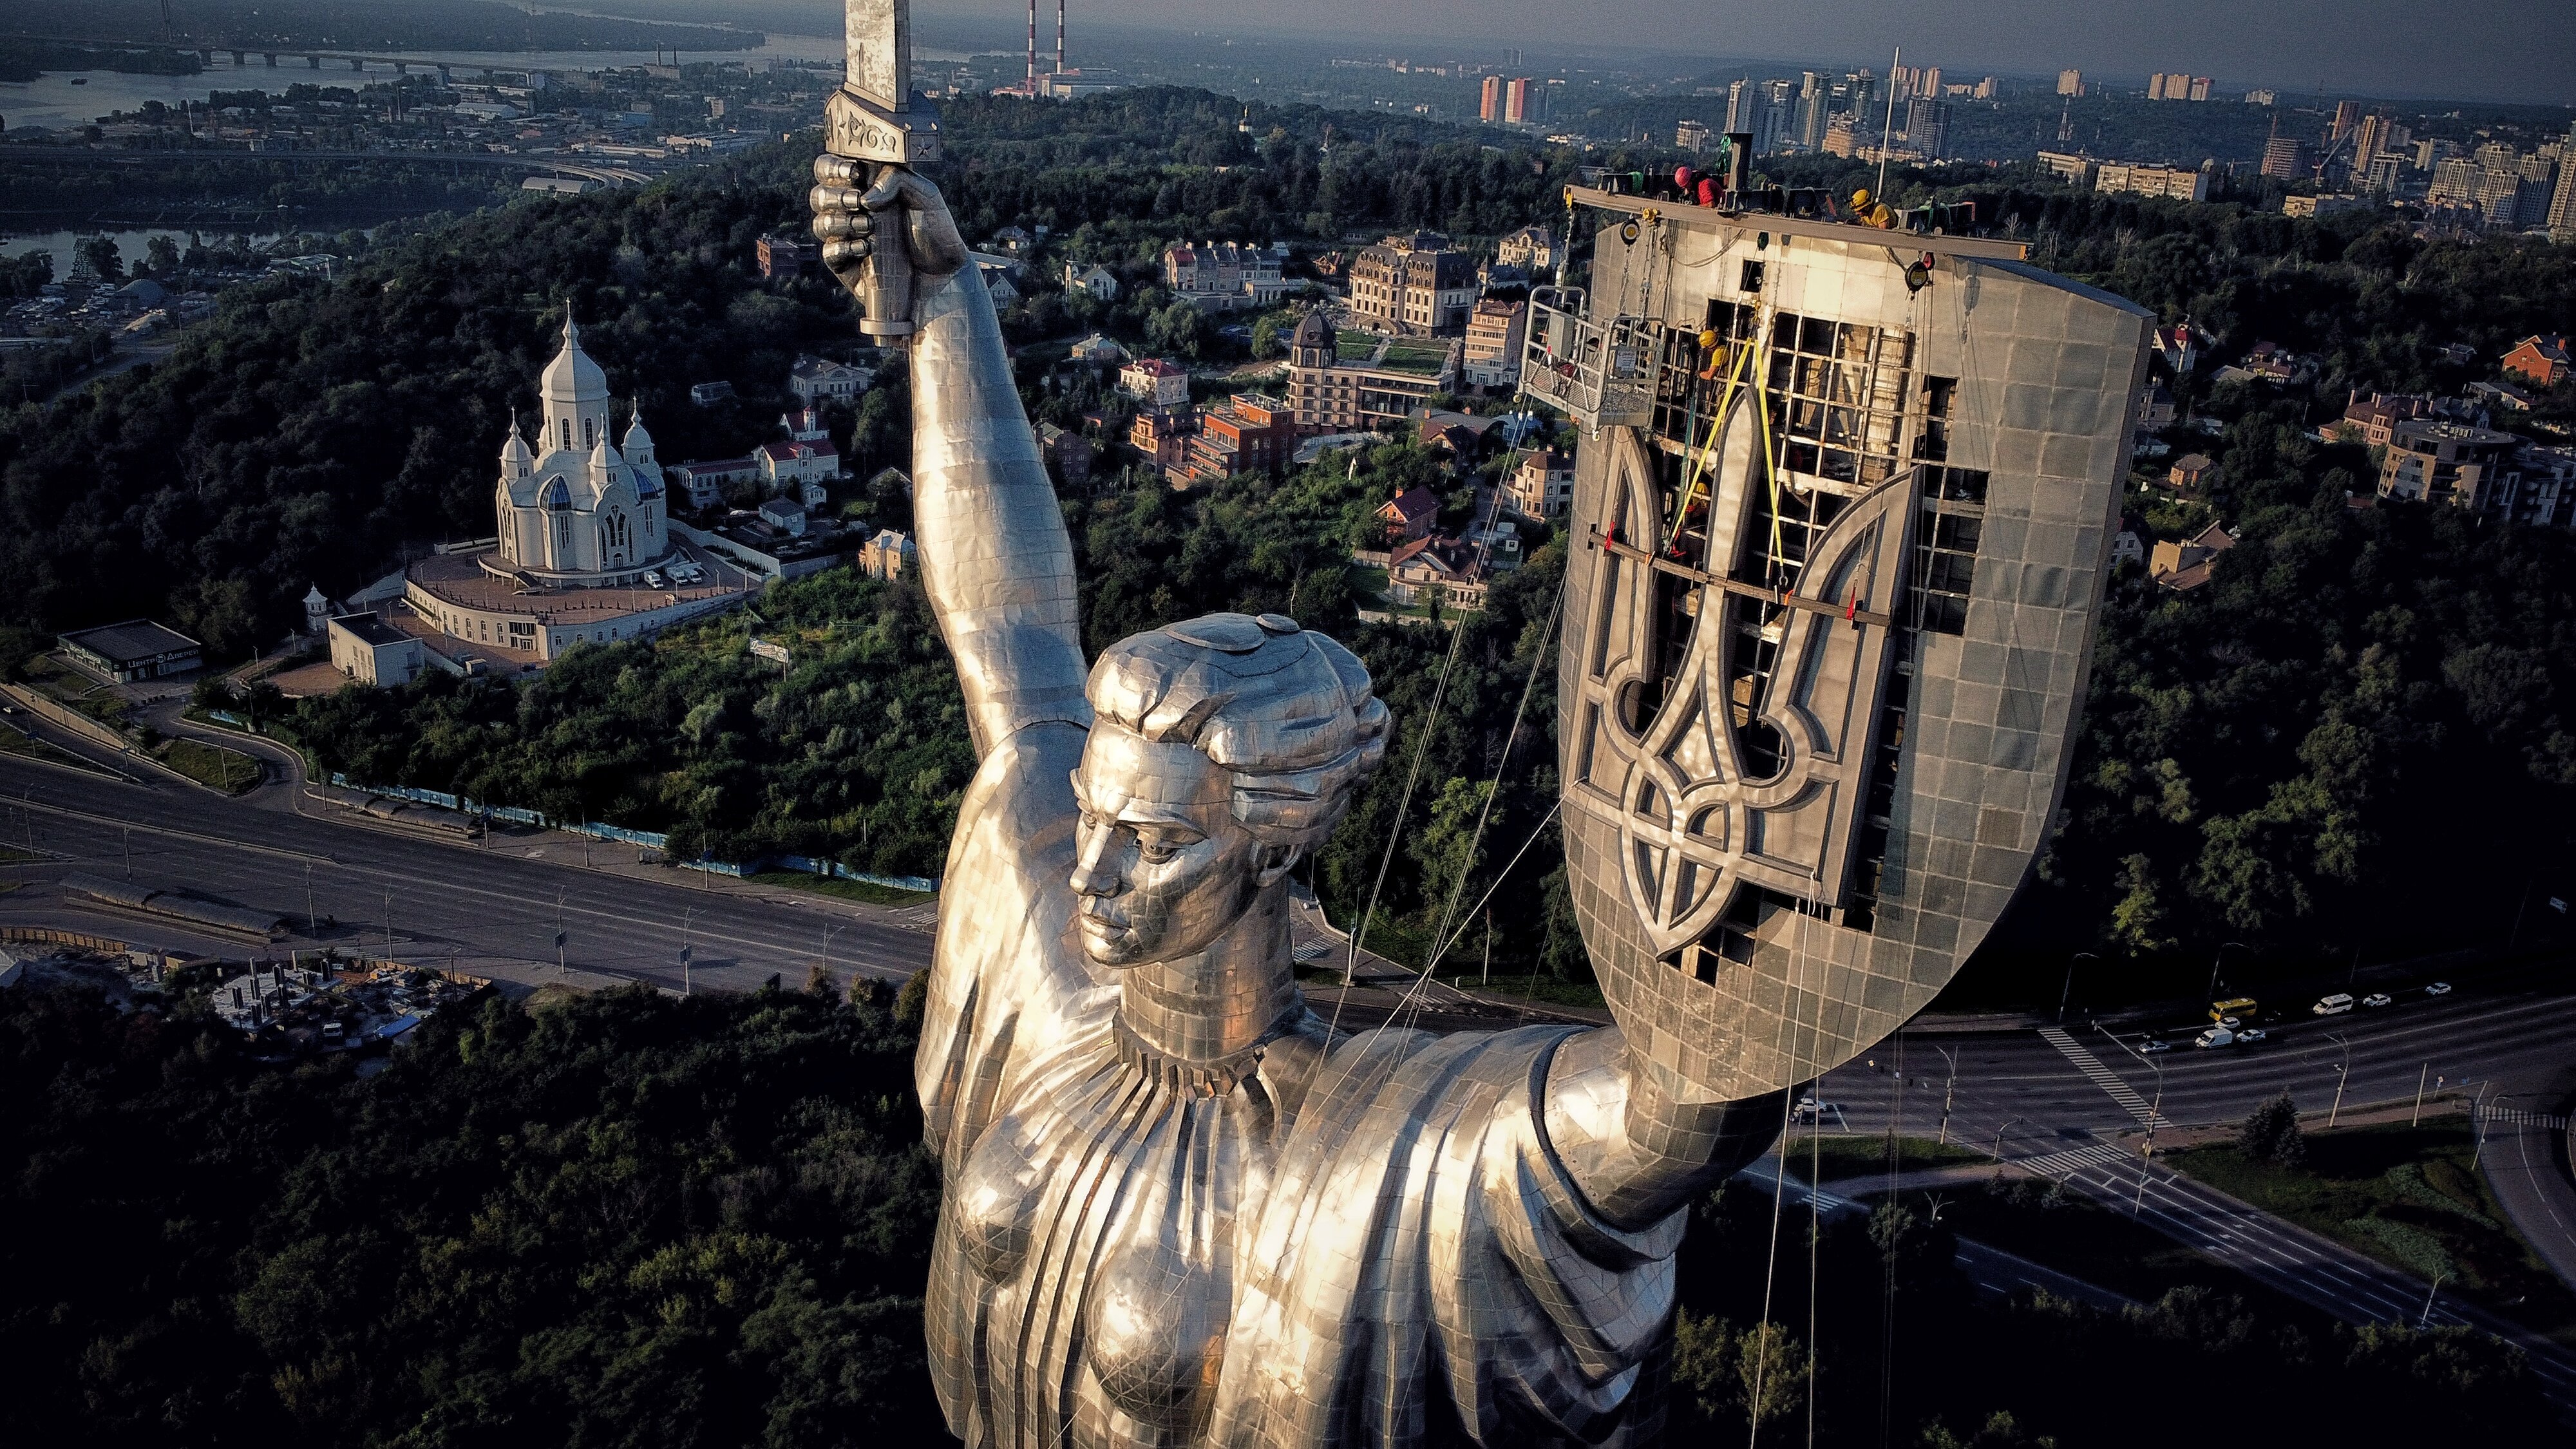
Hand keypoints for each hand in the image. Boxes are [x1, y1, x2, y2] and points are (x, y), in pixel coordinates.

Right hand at [811, 150, 967, 302]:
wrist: (944, 275)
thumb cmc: (936, 232)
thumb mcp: (926, 196)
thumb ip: (897, 180)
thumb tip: (866, 197)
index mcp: (866, 186)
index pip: (831, 168)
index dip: (833, 167)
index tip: (854, 173)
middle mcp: (851, 210)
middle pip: (818, 195)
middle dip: (834, 195)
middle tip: (859, 201)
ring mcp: (847, 238)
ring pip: (821, 223)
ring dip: (841, 222)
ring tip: (870, 227)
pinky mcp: (847, 265)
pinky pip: (829, 253)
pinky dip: (843, 248)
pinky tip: (866, 248)